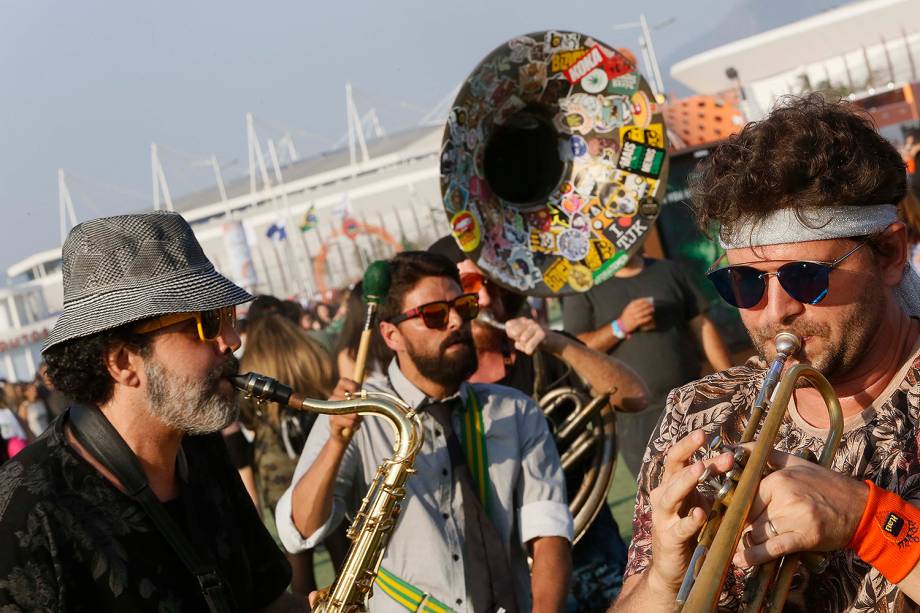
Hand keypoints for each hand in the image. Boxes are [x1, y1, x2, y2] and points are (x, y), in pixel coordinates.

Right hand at [328, 378, 361, 443]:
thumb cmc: (353, 414)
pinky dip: (355, 424)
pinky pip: (349, 421)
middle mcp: (333, 397)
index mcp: (339, 390)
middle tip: (361, 411)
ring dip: (357, 416)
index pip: (343, 381)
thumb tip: (365, 394)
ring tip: (358, 419)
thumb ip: (361, 396)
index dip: (352, 385)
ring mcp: (332, 409)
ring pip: (349, 410)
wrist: (343, 433)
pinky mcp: (332, 421)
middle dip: (358, 405)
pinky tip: (355, 425)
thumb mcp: (359, 403)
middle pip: (348, 397)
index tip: (359, 392)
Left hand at [504, 317, 552, 354]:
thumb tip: (512, 334)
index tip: (517, 337)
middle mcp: (528, 321)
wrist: (551, 341)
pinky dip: (529, 351)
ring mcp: (536, 326)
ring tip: (531, 345)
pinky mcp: (542, 334)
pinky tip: (535, 348)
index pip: (508, 325)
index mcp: (522, 320)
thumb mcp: (522, 337)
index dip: (510, 334)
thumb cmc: (533, 339)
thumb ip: (514, 336)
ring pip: (522, 340)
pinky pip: (529, 347)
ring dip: (525, 347)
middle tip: (525, 341)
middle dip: (518, 340)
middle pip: (514, 332)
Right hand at [620, 298, 654, 332]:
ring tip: (652, 309)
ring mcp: (632, 317)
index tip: (648, 299)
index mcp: (628, 308)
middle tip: (652, 304)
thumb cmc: (626, 317)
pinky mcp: (635, 323)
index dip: (643, 300)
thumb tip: (644, 302)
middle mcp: (630, 312)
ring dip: (648, 310)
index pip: (636, 302)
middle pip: (640, 307)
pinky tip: (650, 316)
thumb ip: (633, 306)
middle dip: (647, 305)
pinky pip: (642, 320)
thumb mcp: (627, 310)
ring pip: (642, 313)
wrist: (621, 325)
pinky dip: (647, 318)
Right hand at [646, 430, 733, 594]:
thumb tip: (740, 466)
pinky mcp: (669, 539)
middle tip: (713, 447)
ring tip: (700, 469)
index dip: (688, 445)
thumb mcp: (703, 505)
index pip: (676, 459)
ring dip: (686, 481)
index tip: (706, 433)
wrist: (673, 570)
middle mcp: (663, 497)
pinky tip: (701, 514)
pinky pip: (679, 527)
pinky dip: (690, 520)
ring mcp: (663, 518)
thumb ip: (714, 488)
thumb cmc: (691, 532)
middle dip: (693, 456)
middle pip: (674, 470)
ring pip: (671, 494)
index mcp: (671, 486)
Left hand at [732, 448, 868, 567]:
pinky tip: (743, 561)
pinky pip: (772, 549)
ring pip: (758, 534)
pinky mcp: (805, 538)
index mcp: (779, 479)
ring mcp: (796, 518)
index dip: (737, 510)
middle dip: (742, 527)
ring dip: (748, 542)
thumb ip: (765, 455)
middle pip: (750, 518)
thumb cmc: (826, 484)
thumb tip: (737, 448)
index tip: (732, 516)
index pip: (745, 498)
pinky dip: (755, 556)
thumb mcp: (796, 462)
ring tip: (739, 547)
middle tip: (736, 533)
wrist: (862, 508)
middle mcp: (785, 497)